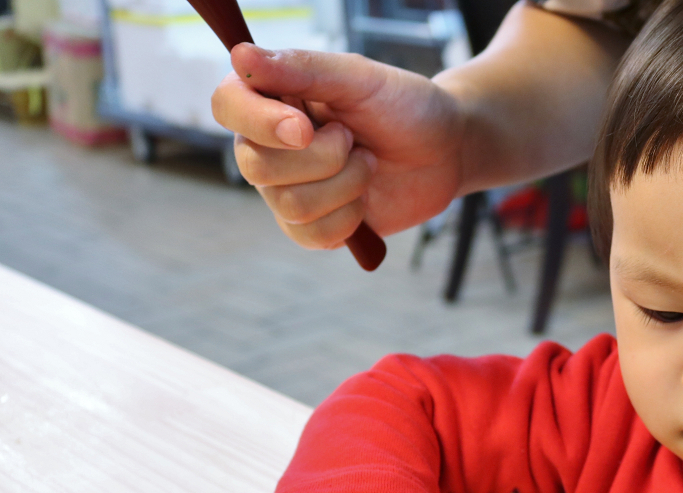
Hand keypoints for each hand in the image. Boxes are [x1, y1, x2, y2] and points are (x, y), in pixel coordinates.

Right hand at [211, 45, 461, 247]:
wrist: (445, 151)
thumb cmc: (403, 106)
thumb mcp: (360, 78)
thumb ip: (304, 69)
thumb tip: (241, 56)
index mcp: (271, 97)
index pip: (227, 106)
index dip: (259, 122)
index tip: (306, 127)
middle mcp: (267, 144)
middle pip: (257, 166)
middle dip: (323, 159)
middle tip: (354, 138)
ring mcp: (286, 188)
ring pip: (289, 205)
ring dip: (345, 185)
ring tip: (367, 163)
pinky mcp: (312, 225)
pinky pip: (312, 236)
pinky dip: (349, 218)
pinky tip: (364, 197)